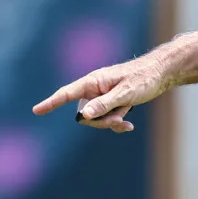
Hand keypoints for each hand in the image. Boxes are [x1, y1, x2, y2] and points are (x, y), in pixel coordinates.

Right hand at [32, 55, 170, 132]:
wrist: (161, 73)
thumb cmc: (143, 79)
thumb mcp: (124, 94)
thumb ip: (104, 105)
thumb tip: (84, 115)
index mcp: (93, 82)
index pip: (67, 94)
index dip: (51, 103)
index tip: (36, 110)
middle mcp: (95, 89)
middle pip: (85, 114)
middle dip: (101, 121)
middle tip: (120, 118)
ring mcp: (103, 96)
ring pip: (98, 118)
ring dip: (111, 122)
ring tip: (127, 117)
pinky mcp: (112, 102)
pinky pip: (107, 118)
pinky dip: (116, 123)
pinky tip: (128, 126)